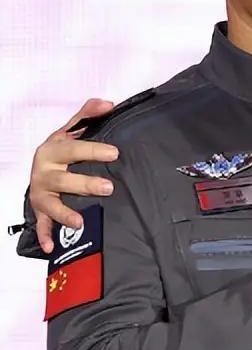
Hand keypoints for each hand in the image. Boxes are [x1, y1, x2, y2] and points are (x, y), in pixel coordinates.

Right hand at [29, 99, 118, 251]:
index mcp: (52, 151)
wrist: (38, 170)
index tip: (114, 153)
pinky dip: (46, 235)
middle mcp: (44, 172)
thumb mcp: (69, 131)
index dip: (92, 150)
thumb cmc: (59, 152)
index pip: (73, 149)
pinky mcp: (40, 210)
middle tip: (108, 187)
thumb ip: (87, 115)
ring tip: (80, 221)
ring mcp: (41, 193)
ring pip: (52, 204)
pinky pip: (41, 224)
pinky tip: (51, 246)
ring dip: (65, 213)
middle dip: (85, 183)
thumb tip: (108, 103)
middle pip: (63, 179)